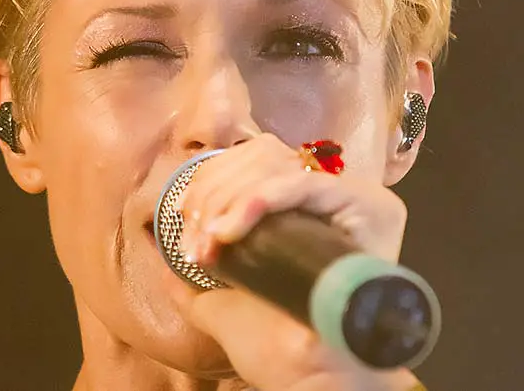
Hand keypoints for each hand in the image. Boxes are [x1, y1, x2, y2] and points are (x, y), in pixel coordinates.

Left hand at [178, 134, 418, 390]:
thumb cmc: (273, 346)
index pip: (252, 160)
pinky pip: (303, 185)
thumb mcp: (220, 305)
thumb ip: (192, 279)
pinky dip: (260, 199)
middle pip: (261, 155)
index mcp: (298, 211)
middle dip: (214, 189)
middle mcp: (327, 198)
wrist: (306, 375)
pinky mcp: (363, 207)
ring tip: (212, 241)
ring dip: (229, 198)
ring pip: (276, 166)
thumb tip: (160, 250)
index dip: (212, 178)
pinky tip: (232, 229)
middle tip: (197, 237)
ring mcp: (348, 199)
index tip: (186, 217)